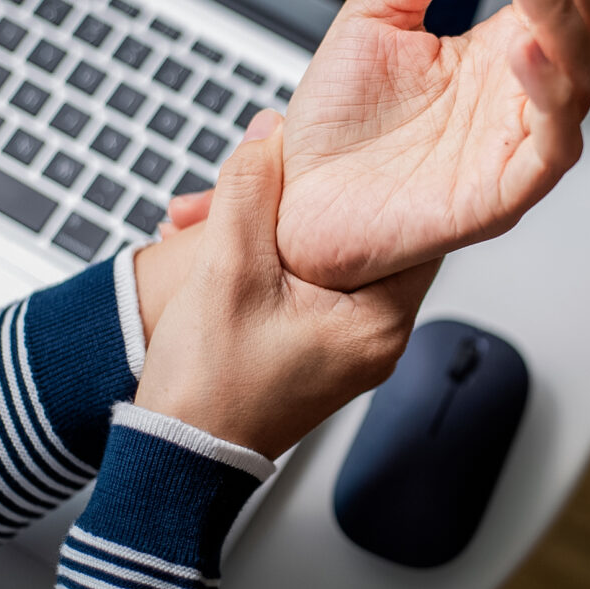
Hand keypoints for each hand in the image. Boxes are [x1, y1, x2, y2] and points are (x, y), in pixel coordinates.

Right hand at [134, 111, 439, 458]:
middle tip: (264, 174)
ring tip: (215, 216)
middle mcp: (377, 338)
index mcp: (378, 323)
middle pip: (361, 240)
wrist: (178, 456)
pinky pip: (309, 284)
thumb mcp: (227, 271)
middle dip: (302, 203)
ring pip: (327, 258)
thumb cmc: (209, 388)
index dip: (374, 183)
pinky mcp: (321, 348)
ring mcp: (350, 345)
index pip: (411, 231)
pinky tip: (226, 243)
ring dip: (274, 229)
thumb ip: (251, 192)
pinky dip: (272, 260)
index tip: (349, 151)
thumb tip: (270, 132)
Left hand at [165, 0, 589, 289]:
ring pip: (578, 66)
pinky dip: (546, 92)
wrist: (299, 206)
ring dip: (554, 4)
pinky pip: (551, 141)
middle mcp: (520, 89)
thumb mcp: (373, 17)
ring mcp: (518, 139)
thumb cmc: (338, 126)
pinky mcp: (508, 192)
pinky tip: (521, 46)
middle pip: (583, 4)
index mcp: (498, 48)